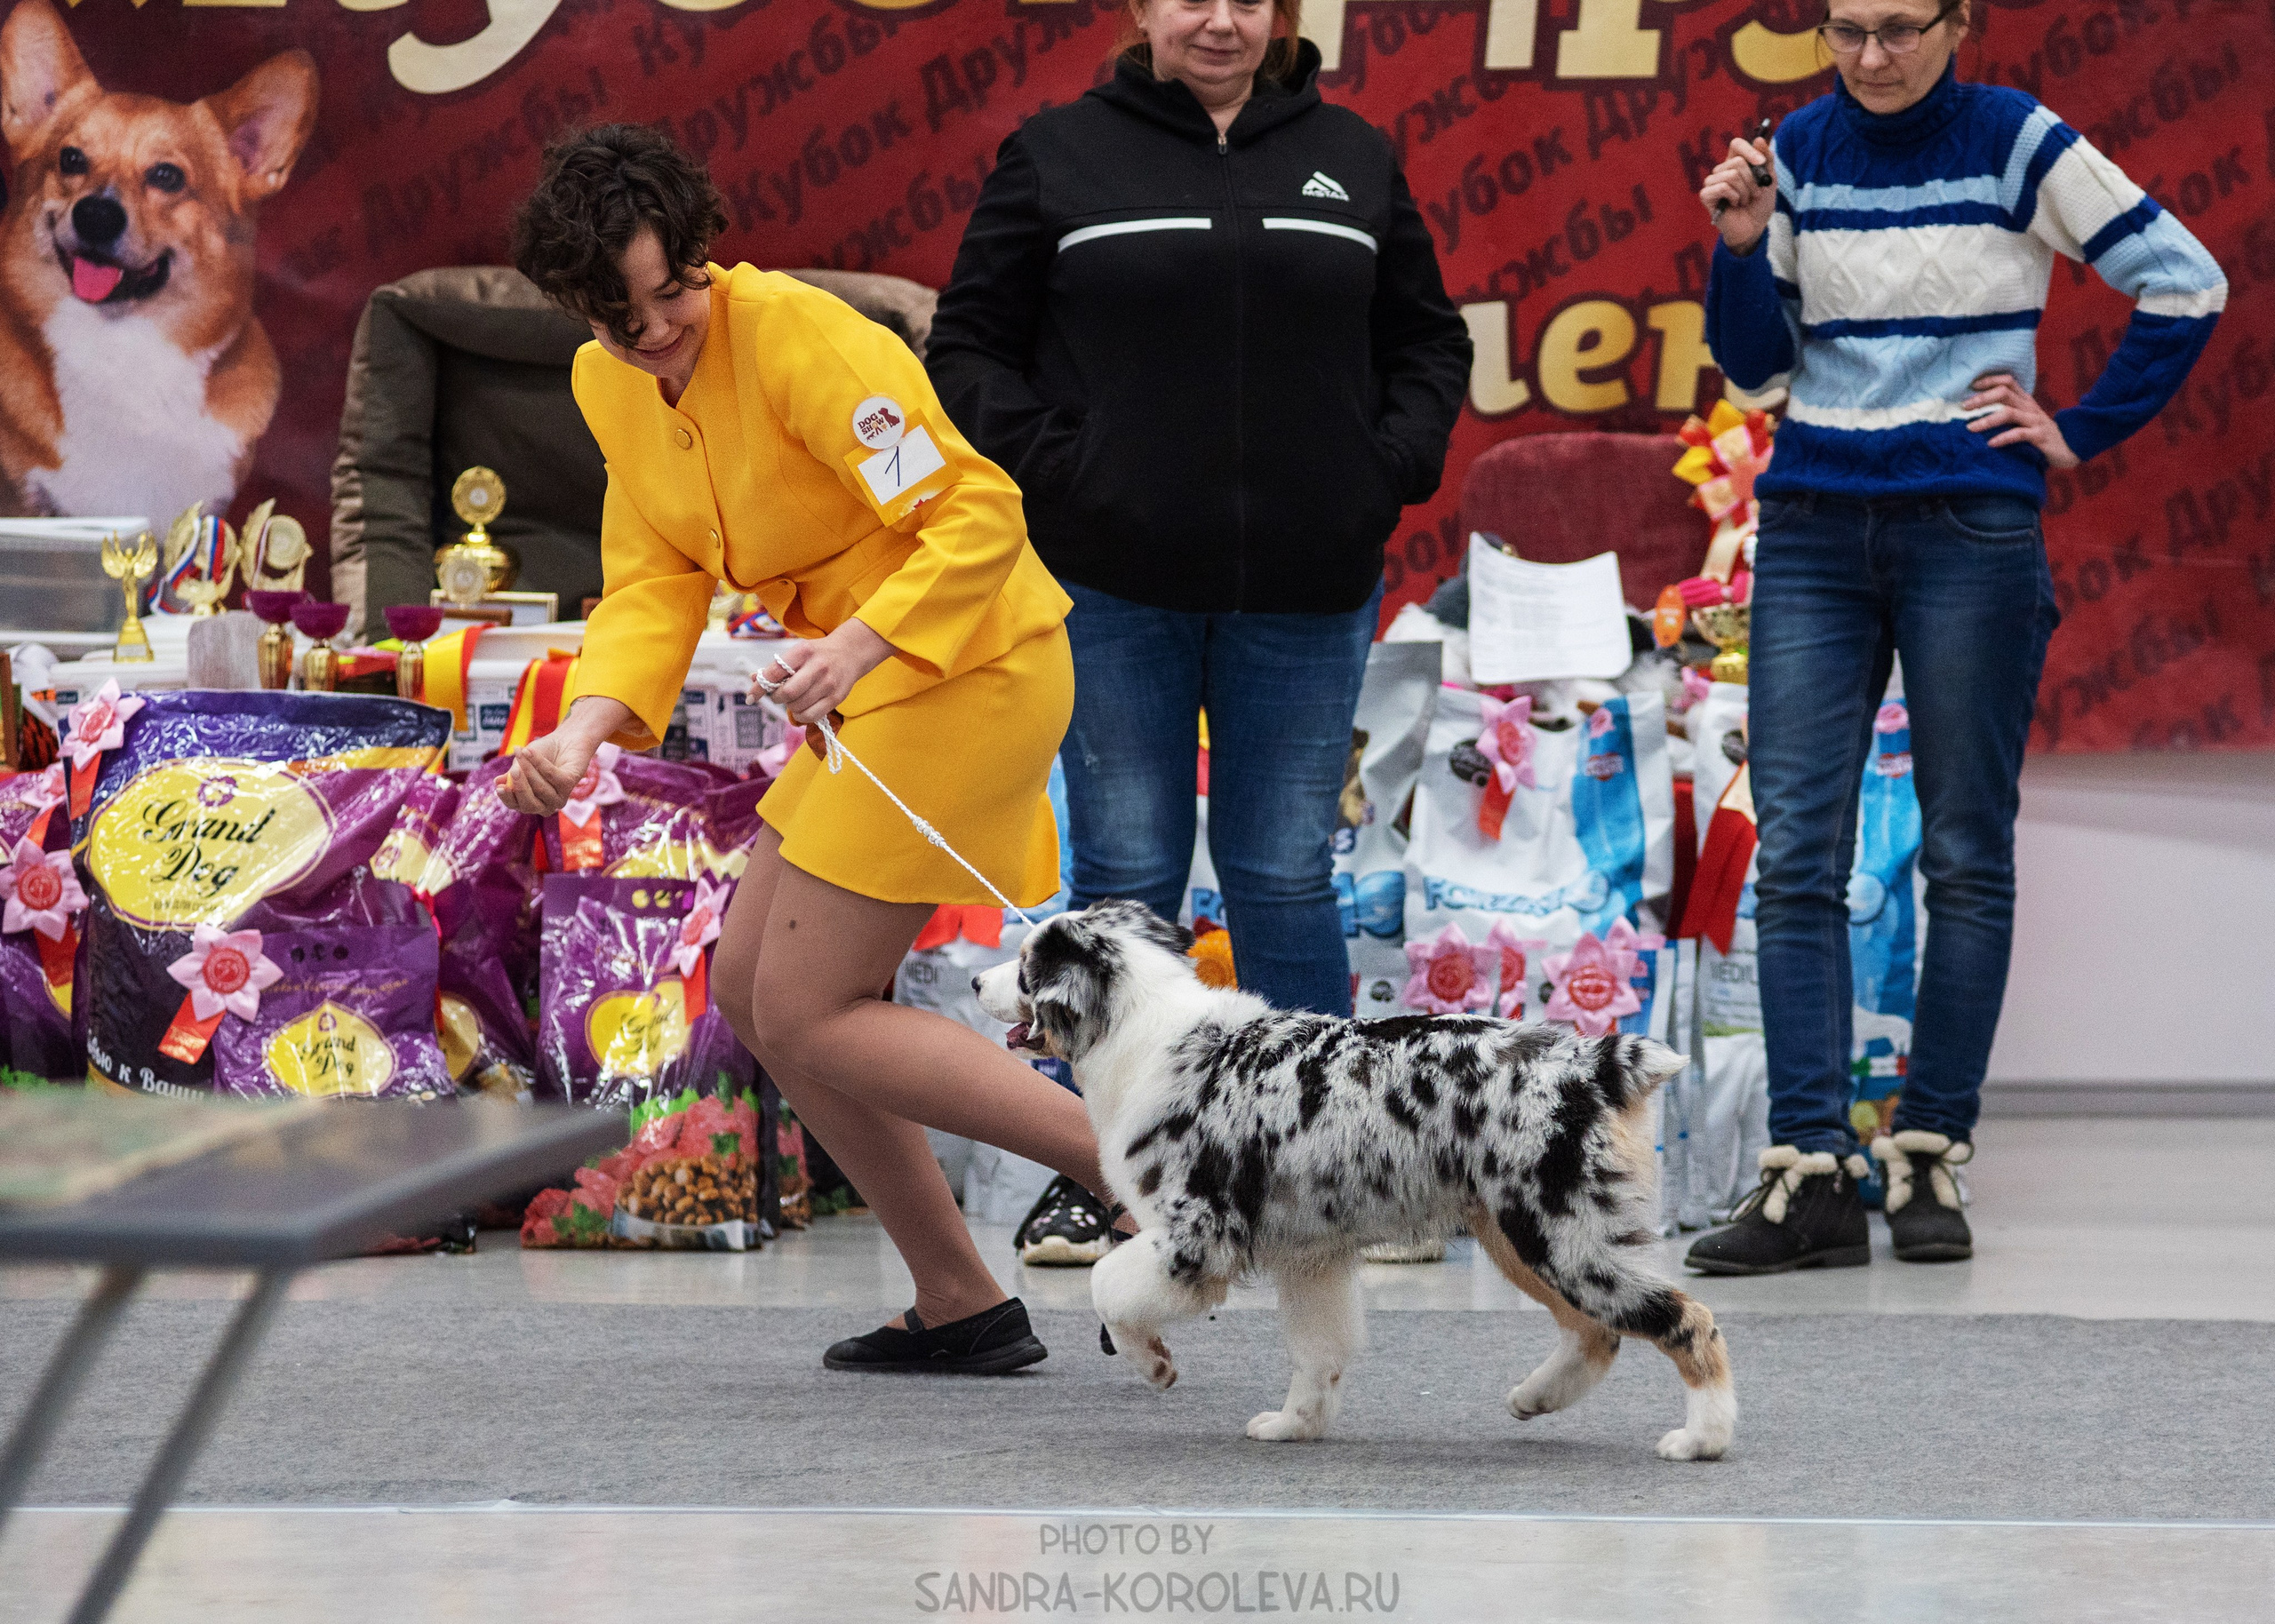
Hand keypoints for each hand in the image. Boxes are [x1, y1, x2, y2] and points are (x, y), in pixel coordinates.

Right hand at [495, 696, 632, 815]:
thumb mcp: (521, 763)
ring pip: (541, 789)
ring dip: (529, 768)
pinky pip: (552, 776)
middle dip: (520, 786)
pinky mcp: (571, 784)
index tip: (499, 787)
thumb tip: (498, 782)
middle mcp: (545, 805)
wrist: (565, 739)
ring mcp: (560, 797)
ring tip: (522, 751)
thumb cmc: (541, 754)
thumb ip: (511, 774)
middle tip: (514, 769)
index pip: (516, 805)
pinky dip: (540, 762)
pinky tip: (530, 751)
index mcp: (530, 802)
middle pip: (529, 804)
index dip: (507, 798)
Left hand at [756, 618, 895, 726]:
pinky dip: (801, 716)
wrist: (851, 653)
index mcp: (803, 651)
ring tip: (794, 699)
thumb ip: (776, 667)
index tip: (750, 697)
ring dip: (790, 707)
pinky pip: (811, 716)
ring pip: (798, 707)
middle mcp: (817, 666)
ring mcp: (828, 683)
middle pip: (787, 693)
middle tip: (779, 695)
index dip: (759, 687)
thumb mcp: (797, 652)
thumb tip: (753, 678)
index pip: (774, 672)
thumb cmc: (818, 654)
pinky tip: (802, 709)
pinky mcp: (836, 697)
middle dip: (777, 697)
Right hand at [1700, 136, 1774, 253]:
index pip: (1736, 144)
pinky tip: (1734, 205)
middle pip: (1737, 162)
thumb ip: (1767, 159)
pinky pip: (1723, 187)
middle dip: (1752, 180)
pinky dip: (1734, 197)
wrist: (1754, 227)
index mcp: (1735, 163)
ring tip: (1744, 201)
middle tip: (1754, 194)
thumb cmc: (1760, 204)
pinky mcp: (1706, 195)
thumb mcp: (1770, 179)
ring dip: (1745, 191)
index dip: (1749, 150)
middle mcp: (1721, 170)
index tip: (1761, 162)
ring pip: (1732, 175)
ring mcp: (1712, 182)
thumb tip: (1758, 139)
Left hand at [1964, 374, 2079, 467]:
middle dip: (1982, 398)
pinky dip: (2003, 438)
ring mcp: (2035, 420)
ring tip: (1970, 428)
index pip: (2008, 381)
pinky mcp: (2040, 436)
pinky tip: (1990, 444)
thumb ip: (2007, 414)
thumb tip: (1976, 415)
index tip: (1971, 386)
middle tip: (1964, 407)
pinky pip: (2019, 434)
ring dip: (1987, 420)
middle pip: (2004, 393)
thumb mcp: (2024, 421)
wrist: (2069, 448)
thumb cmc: (2040, 436)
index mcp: (2025, 400)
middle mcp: (2029, 407)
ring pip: (2008, 413)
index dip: (1989, 380)